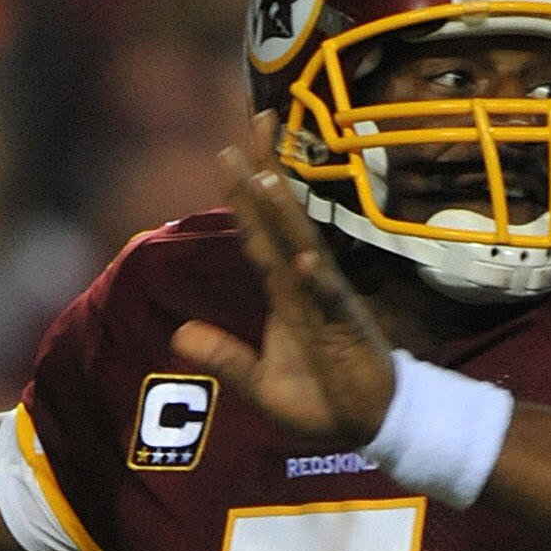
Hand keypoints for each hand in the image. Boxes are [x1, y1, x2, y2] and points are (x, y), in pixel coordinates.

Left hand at [172, 120, 397, 446]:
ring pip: (304, 250)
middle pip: (279, 222)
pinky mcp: (349, 329)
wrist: (372, 427)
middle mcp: (304, 286)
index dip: (242, 196)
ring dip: (286, 216)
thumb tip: (178, 334)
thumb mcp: (261, 387)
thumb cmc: (322, 402)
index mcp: (282, 294)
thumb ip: (225, 359)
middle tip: (254, 122)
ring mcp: (328, 302)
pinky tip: (304, 262)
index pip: (257, 235)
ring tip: (268, 177)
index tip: (228, 151)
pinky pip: (332, 302)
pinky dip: (318, 283)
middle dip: (266, 174)